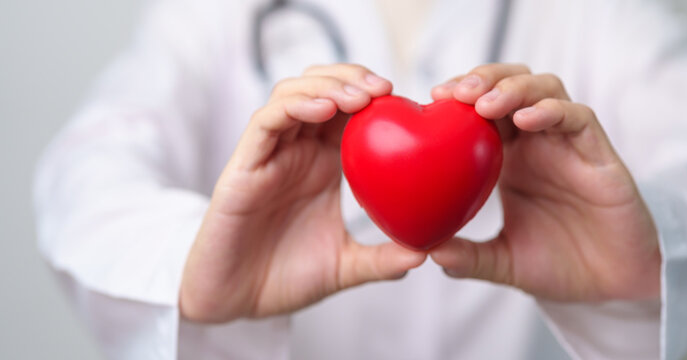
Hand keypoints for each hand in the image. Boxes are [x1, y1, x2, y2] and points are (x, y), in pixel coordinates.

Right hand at [180, 64, 425, 322]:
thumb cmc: (284, 278)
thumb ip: (382, 260)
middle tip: (385, 88)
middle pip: (321, 89)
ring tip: (359, 96)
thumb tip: (425, 254)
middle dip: (353, 78)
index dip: (375, 97)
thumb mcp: (344, 267)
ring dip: (327, 86)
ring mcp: (270, 155)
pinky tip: (323, 109)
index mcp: (323, 164)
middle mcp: (297, 152)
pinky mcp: (244, 165)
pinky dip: (295, 107)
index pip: (349, 112)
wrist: (234, 302)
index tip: (407, 101)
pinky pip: (266, 122)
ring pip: (292, 94)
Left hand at [428, 64, 660, 301]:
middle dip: (482, 78)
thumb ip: (469, 258)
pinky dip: (553, 111)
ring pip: (545, 89)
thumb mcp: (504, 263)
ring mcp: (569, 144)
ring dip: (514, 88)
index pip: (481, 108)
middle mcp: (538, 143)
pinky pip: (579, 119)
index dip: (458, 95)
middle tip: (454, 93)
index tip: (432, 101)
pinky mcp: (599, 154)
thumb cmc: (560, 265)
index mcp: (509, 159)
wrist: (612, 285)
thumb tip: (429, 253)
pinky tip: (527, 119)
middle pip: (510, 84)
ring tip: (485, 104)